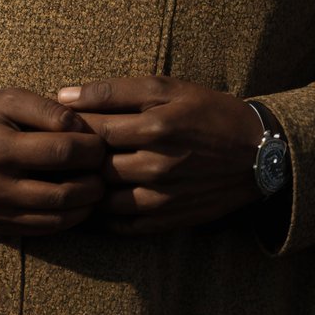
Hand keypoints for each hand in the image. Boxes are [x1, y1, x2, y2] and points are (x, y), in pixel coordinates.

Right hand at [0, 88, 106, 236]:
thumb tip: (83, 127)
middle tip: (106, 168)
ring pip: (55, 217)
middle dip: (94, 181)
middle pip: (62, 191)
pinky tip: (79, 204)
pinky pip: (41, 229)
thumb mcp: (9, 98)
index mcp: (0, 148)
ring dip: (86, 205)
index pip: (61, 152)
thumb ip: (47, 109)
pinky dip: (67, 219)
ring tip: (97, 187)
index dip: (91, 148)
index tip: (102, 142)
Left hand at [56, 76, 263, 234]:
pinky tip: (93, 198)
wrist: (258, 154)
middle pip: (93, 165)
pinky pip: (120, 225)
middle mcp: (156, 167)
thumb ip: (115, 91)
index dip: (68, 126)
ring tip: (70, 174)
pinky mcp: (167, 221)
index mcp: (154, 128)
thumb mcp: (168, 89)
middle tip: (56, 149)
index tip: (57, 122)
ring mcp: (161, 199)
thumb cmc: (208, 112)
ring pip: (101, 198)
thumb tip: (64, 95)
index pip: (91, 129)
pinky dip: (101, 215)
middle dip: (71, 157)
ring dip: (83, 187)